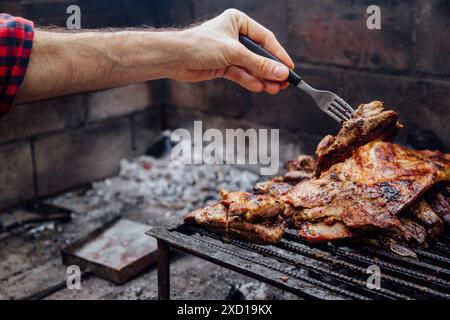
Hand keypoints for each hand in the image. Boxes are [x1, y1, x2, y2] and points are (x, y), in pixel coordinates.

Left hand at [172, 9, 293, 94]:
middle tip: (283, 84)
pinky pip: (241, 75)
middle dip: (270, 70)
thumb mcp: (234, 53)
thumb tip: (281, 72)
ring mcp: (230, 52)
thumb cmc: (200, 45)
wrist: (175, 58)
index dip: (279, 55)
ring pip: (251, 67)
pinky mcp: (223, 66)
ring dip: (262, 78)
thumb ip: (258, 64)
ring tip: (274, 89)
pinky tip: (259, 88)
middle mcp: (235, 36)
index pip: (266, 39)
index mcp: (239, 22)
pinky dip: (249, 81)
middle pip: (259, 55)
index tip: (290, 69)